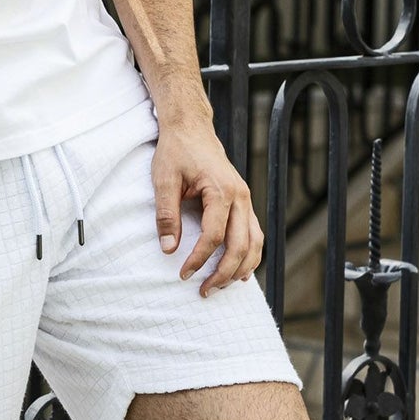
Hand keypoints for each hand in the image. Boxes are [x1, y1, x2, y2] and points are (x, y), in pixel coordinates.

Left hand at [151, 119, 262, 295]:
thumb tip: (168, 248)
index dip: (199, 258)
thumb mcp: (164, 179)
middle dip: (223, 273)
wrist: (191, 127)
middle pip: (240, 246)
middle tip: (204, 292)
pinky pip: (254, 234)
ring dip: (240, 269)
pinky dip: (250, 255)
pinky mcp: (244, 202)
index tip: (183, 274)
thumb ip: (166, 214)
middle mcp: (240, 197)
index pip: (214, 236)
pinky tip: (240, 272)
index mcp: (221, 190)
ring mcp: (246, 199)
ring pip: (255, 244)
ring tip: (221, 287)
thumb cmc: (176, 150)